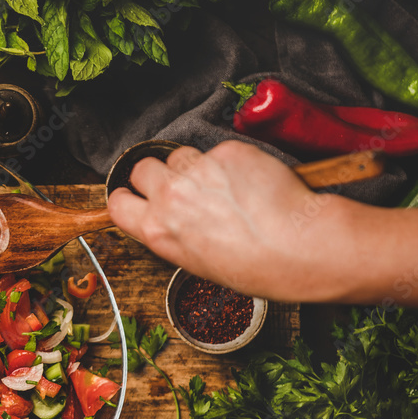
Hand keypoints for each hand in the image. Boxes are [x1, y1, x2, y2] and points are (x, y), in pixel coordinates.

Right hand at [107, 141, 384, 301]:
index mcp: (157, 230)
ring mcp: (198, 170)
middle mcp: (171, 196)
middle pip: (143, 168)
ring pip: (180, 155)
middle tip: (181, 188)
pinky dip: (229, 163)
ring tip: (221, 188)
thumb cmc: (255, 268)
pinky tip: (249, 184)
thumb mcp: (196, 262)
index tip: (136, 197)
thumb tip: (169, 217)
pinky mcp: (228, 151)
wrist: (299, 247)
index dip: (128, 197)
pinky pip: (217, 151)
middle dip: (157, 175)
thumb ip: (171, 234)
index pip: (118, 202)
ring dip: (192, 166)